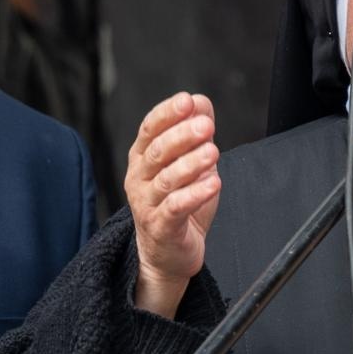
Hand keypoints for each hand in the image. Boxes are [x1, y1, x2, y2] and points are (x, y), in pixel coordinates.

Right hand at [125, 92, 220, 318]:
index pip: (149, 128)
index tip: (187, 101)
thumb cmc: (179, 203)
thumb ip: (194, 132)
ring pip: (166, 179)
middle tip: (206, 126)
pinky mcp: (160, 227)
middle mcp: (139, 178)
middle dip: (182, 135)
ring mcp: (146, 204)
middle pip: (157, 152)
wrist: (170, 252)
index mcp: (143, 157)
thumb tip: (200, 101)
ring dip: (191, 164)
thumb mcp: (190, 162)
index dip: (167, 113)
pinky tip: (213, 184)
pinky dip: (195, 195)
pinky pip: (175, 208)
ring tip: (213, 153)